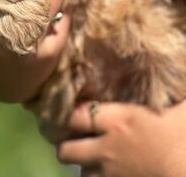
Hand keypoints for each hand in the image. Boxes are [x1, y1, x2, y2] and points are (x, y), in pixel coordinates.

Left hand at [57, 100, 185, 176]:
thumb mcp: (179, 109)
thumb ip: (166, 92)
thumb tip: (172, 73)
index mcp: (119, 121)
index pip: (76, 114)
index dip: (69, 113)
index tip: (72, 110)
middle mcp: (107, 148)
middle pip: (66, 150)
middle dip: (67, 145)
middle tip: (74, 139)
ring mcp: (111, 175)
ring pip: (81, 173)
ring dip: (85, 167)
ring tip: (92, 159)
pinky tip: (105, 173)